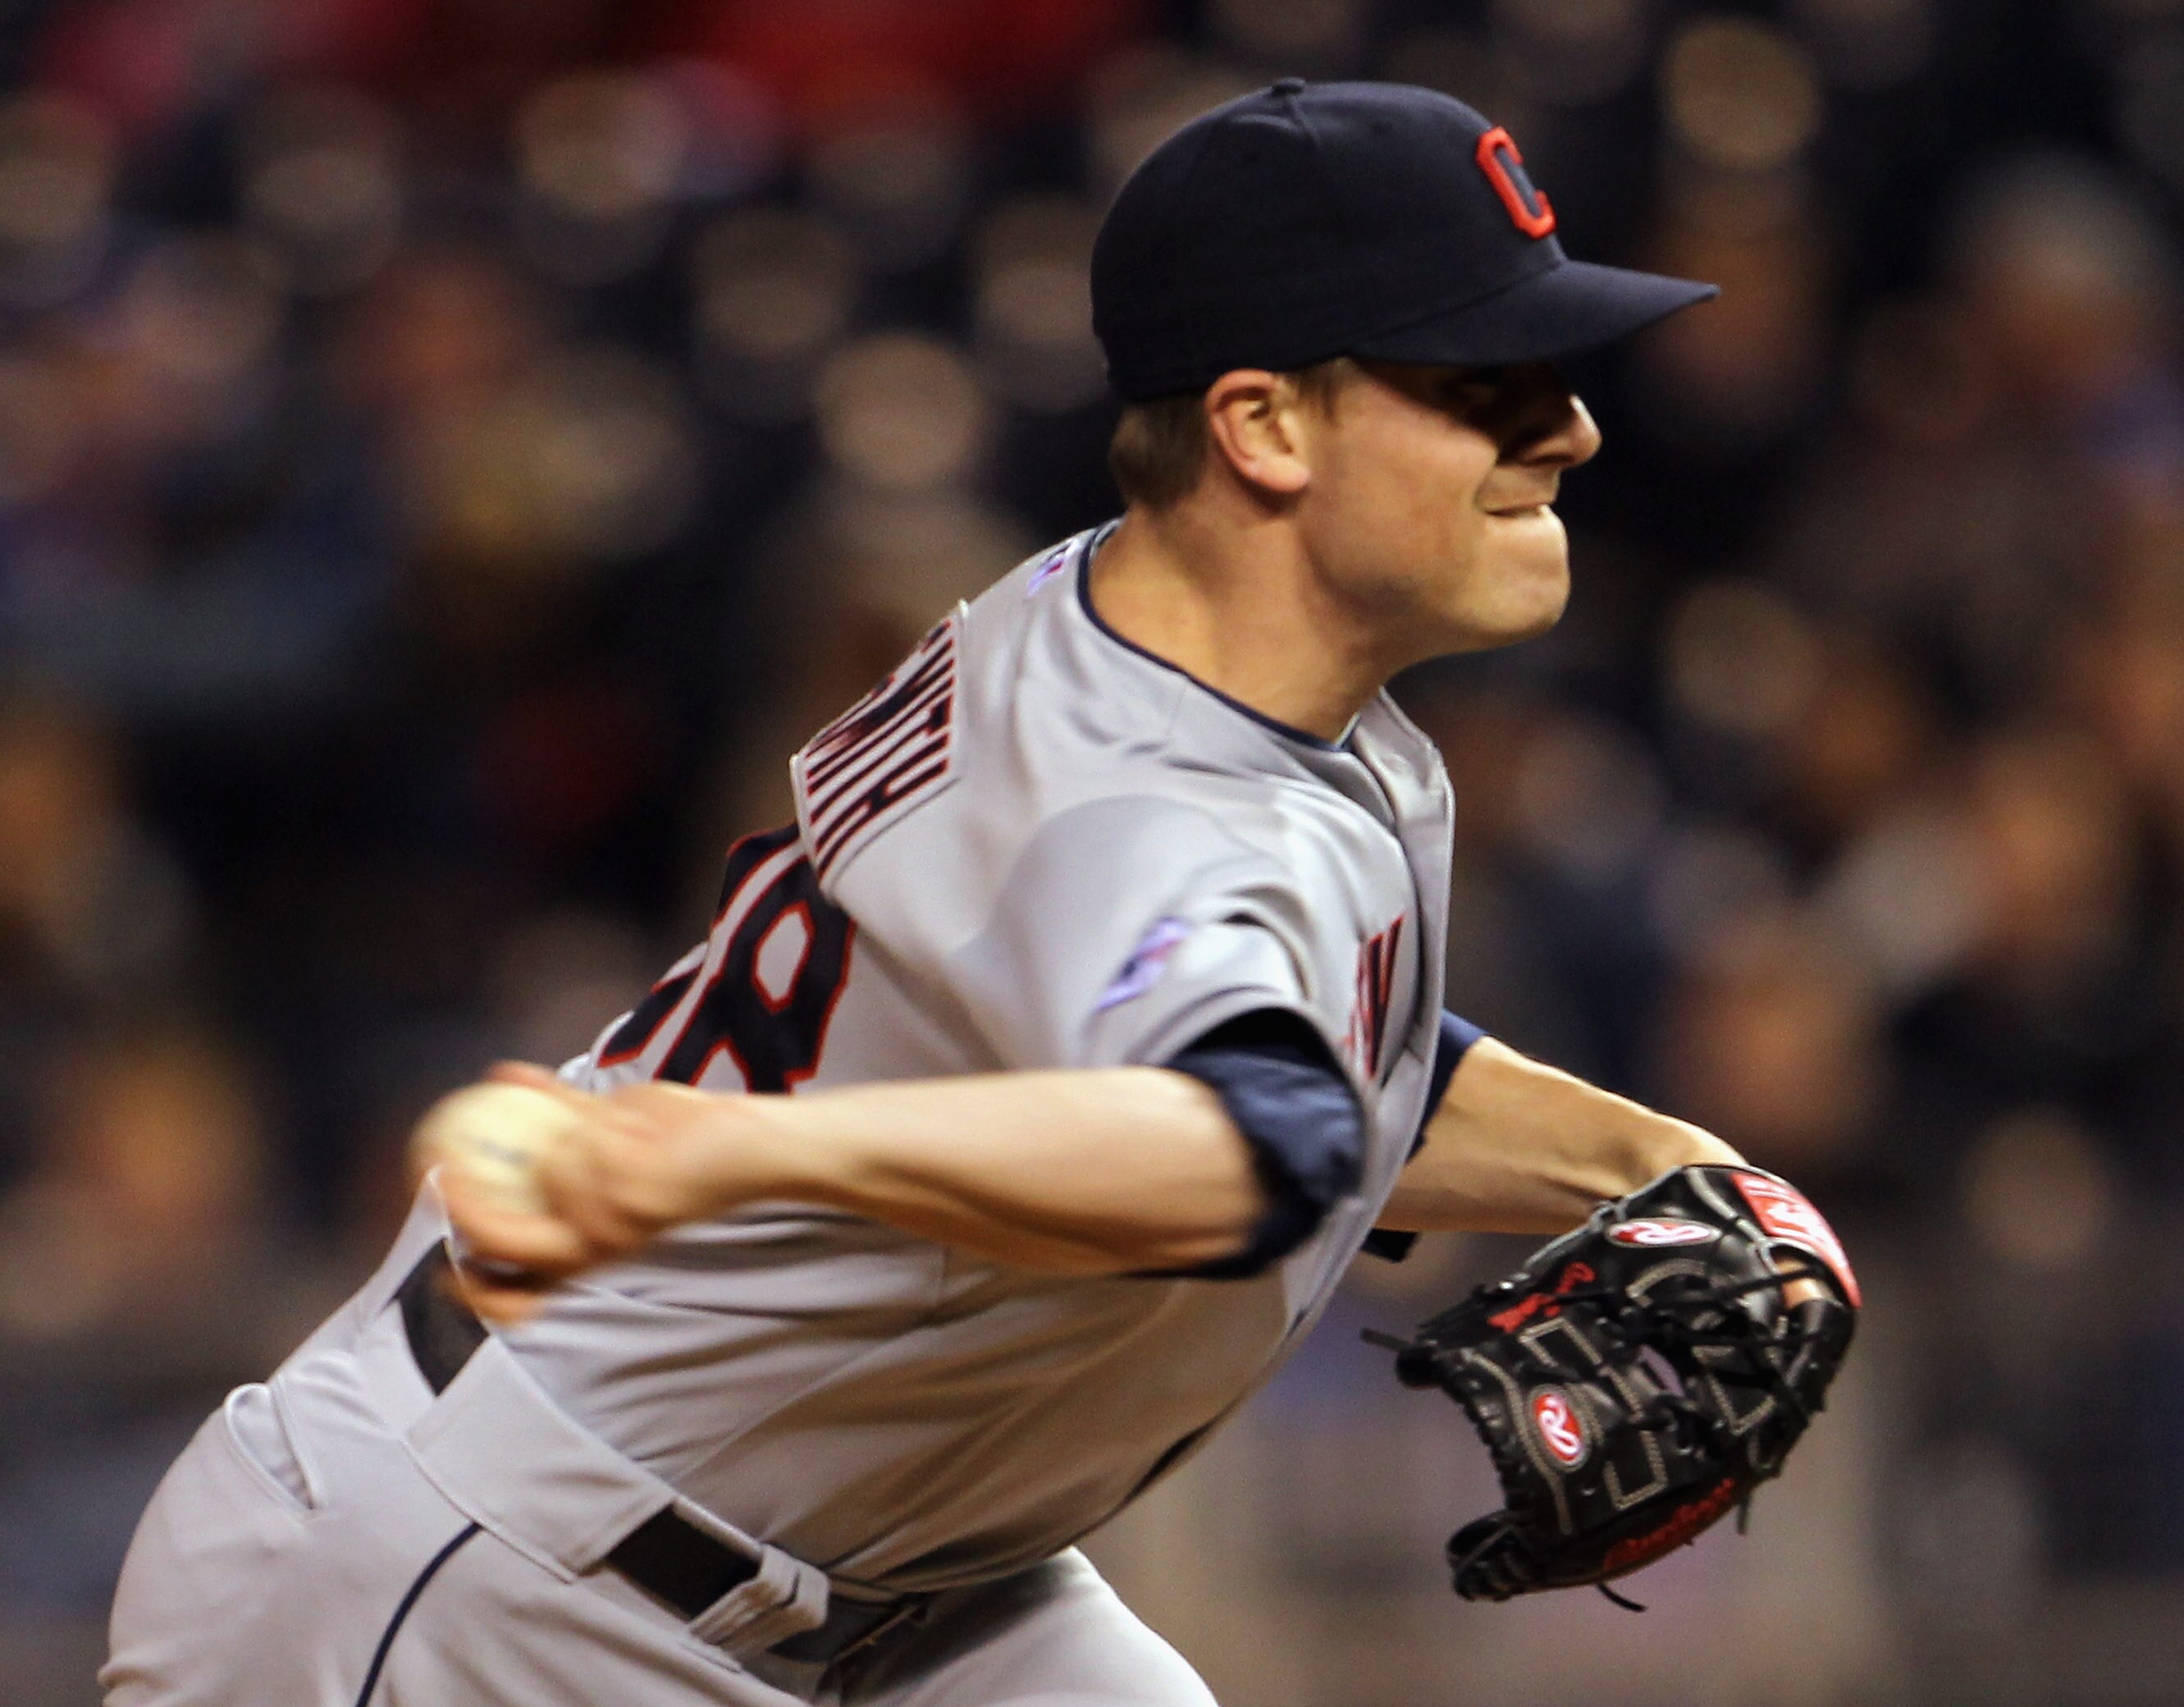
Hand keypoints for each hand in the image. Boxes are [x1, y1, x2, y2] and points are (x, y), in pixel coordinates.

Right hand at [433, 1063, 774, 1323]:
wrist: (748, 1148)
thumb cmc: (681, 1144)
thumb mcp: (609, 1139)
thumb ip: (557, 1120)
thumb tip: (500, 1074)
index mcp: (584, 1256)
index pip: (512, 1295)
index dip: (467, 1288)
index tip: (440, 1263)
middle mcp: (591, 1248)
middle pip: (498, 1244)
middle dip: (460, 1208)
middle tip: (439, 1164)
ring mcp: (609, 1220)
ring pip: (546, 1174)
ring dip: (564, 1134)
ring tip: (605, 1124)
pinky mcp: (630, 1188)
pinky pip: (583, 1142)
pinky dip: (593, 1114)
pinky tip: (618, 1111)